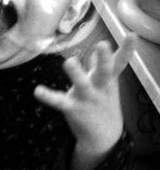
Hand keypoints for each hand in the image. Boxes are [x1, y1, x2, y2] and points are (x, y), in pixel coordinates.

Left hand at [33, 35, 135, 169]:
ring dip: (76, 74)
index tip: (132, 34)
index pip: (120, 62)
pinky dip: (48, 96)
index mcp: (109, 80)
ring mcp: (87, 98)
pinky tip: (37, 91)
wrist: (103, 135)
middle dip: (104, 59)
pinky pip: (60, 101)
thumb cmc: (102, 103)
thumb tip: (93, 53)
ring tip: (69, 61)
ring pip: (83, 85)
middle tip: (103, 44)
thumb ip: (97, 68)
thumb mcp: (104, 85)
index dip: (127, 49)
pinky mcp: (73, 109)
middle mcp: (100, 87)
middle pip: (104, 71)